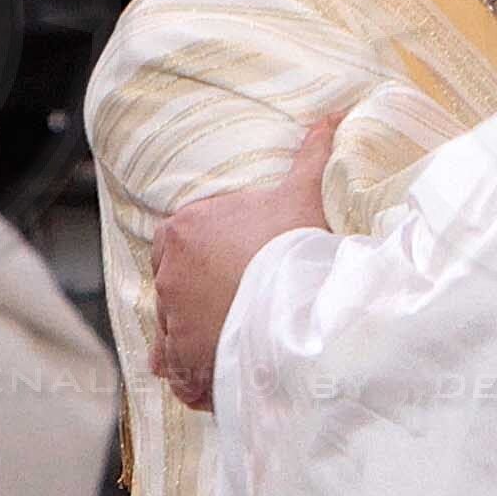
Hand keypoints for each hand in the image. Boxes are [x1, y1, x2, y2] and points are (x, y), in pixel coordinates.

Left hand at [154, 109, 342, 412]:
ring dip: (194, 337)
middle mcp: (168, 277)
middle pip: (172, 287)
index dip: (199, 253)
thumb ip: (309, 156)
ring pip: (174, 332)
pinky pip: (182, 373)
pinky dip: (197, 376)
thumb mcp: (304, 195)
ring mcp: (174, 323)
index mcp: (184, 231)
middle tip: (233, 304)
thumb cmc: (298, 245)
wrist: (305, 307)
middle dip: (195, 296)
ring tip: (230, 342)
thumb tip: (328, 118)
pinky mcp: (187, 363)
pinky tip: (221, 374)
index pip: (175, 241)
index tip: (224, 264)